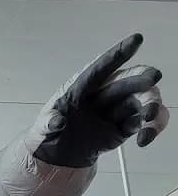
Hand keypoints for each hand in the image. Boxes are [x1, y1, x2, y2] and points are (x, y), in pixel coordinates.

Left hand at [32, 33, 168, 167]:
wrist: (59, 156)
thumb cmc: (50, 133)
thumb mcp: (43, 128)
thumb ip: (49, 123)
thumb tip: (57, 121)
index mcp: (82, 88)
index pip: (101, 68)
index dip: (118, 53)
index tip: (137, 39)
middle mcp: (103, 94)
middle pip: (128, 81)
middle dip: (142, 78)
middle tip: (153, 78)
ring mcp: (116, 110)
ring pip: (142, 100)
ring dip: (151, 105)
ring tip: (150, 117)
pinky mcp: (125, 127)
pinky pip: (144, 123)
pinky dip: (151, 128)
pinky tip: (145, 138)